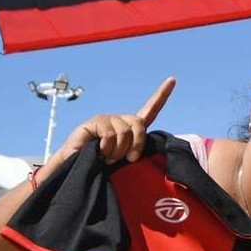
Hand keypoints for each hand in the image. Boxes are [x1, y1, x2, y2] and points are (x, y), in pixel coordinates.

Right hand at [47, 77, 174, 171]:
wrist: (77, 170)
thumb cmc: (102, 168)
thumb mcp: (124, 160)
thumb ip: (136, 151)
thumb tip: (142, 151)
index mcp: (131, 128)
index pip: (150, 110)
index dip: (162, 95)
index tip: (173, 80)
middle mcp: (121, 121)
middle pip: (139, 123)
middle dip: (137, 145)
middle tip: (126, 159)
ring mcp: (108, 120)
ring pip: (125, 131)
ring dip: (118, 151)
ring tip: (106, 157)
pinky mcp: (96, 122)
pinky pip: (110, 134)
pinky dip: (106, 149)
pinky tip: (98, 152)